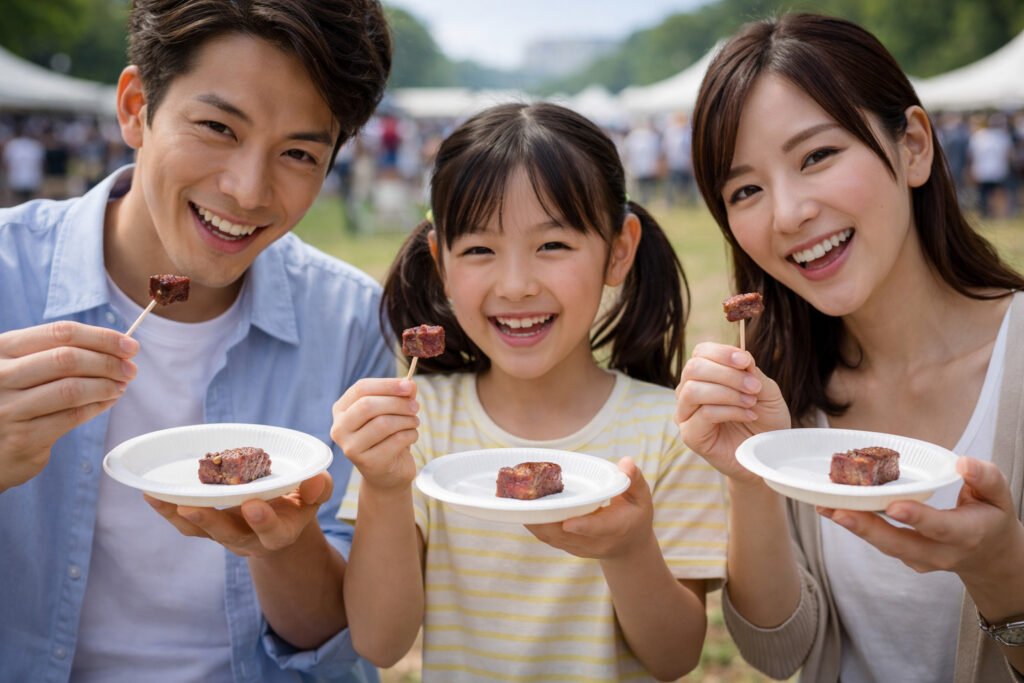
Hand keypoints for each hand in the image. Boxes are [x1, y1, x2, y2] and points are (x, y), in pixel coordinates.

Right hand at [0, 321, 136, 490]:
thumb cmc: (9, 399)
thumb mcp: (19, 367)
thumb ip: (55, 353)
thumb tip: (116, 347)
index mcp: (1, 349)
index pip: (60, 333)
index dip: (101, 337)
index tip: (129, 345)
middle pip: (68, 359)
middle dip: (109, 363)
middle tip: (130, 369)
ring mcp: (8, 408)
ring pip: (72, 389)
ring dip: (106, 386)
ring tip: (121, 386)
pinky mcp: (22, 438)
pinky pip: (71, 417)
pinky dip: (97, 407)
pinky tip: (107, 402)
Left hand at [145, 471, 334, 556]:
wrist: (279, 520)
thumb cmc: (299, 501)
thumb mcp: (315, 495)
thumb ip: (319, 489)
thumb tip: (317, 479)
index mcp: (281, 533)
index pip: (273, 531)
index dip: (264, 521)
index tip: (255, 505)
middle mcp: (250, 539)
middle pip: (229, 535)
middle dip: (211, 522)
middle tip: (194, 508)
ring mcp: (225, 535)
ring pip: (201, 531)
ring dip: (181, 516)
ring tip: (162, 498)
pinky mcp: (207, 529)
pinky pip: (184, 524)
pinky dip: (166, 510)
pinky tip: (151, 493)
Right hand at [329, 377, 418, 490]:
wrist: (387, 473)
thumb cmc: (388, 436)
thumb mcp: (392, 411)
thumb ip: (400, 396)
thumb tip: (410, 385)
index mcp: (342, 410)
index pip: (361, 388)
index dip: (387, 384)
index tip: (409, 385)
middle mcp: (339, 429)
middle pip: (368, 405)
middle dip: (398, 403)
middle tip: (416, 407)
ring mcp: (351, 448)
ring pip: (383, 423)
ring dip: (407, 420)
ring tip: (414, 422)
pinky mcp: (368, 463)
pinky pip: (395, 440)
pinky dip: (410, 435)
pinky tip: (411, 436)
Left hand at [526, 457, 654, 559]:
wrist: (628, 547)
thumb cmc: (635, 516)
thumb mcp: (641, 497)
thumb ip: (633, 480)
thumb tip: (625, 462)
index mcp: (615, 528)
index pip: (598, 528)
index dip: (582, 526)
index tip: (567, 523)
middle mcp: (595, 542)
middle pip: (566, 534)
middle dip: (545, 520)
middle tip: (526, 501)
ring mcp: (579, 547)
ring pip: (552, 538)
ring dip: (533, 521)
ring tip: (517, 501)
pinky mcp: (567, 546)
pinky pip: (547, 537)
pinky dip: (533, 524)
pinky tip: (520, 508)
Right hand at [674, 342, 789, 480]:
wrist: (767, 454)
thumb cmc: (765, 421)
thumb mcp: (766, 391)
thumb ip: (752, 373)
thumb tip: (742, 357)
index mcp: (704, 376)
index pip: (701, 352)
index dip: (722, 352)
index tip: (746, 361)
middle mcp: (689, 392)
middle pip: (694, 368)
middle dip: (727, 373)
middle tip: (753, 387)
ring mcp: (686, 414)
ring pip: (694, 390)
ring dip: (728, 392)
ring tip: (751, 402)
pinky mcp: (690, 435)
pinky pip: (704, 413)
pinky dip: (730, 411)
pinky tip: (748, 416)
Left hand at [821, 457, 1023, 597]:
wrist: (989, 556)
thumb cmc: (991, 516)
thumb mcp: (1000, 496)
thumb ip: (986, 477)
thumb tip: (964, 462)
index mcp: (967, 534)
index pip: (940, 527)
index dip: (917, 517)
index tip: (894, 505)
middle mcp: (941, 552)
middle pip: (900, 543)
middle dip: (868, 528)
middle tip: (838, 511)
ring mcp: (920, 559)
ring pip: (884, 545)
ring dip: (854, 527)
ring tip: (825, 507)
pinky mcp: (905, 557)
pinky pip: (880, 542)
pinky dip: (858, 526)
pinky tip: (833, 508)